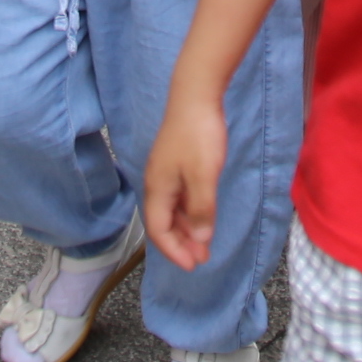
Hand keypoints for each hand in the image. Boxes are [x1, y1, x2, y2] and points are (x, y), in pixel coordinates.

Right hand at [142, 94, 225, 271]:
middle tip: (202, 259)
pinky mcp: (176, 162)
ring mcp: (166, 172)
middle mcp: (157, 183)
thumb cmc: (198, 136)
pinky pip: (179, 196)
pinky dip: (190, 211)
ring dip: (187, 228)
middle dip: (181, 243)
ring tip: (204, 243)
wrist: (195, 95)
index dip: (174, 251)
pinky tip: (202, 215)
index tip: (193, 266)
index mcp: (158, 188)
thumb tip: (201, 239)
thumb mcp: (203, 177)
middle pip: (163, 222)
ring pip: (172, 209)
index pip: (158, 230)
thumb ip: (202, 210)